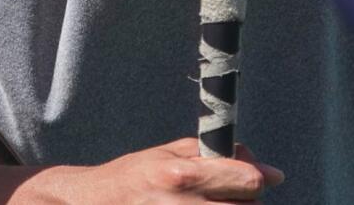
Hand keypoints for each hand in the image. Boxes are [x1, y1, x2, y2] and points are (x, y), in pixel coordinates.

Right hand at [33, 139, 283, 202]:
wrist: (92, 204)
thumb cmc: (133, 176)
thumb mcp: (168, 153)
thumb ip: (213, 155)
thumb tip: (260, 166)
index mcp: (180, 174)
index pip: (245, 179)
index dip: (259, 177)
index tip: (261, 178)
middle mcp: (182, 204)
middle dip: (245, 199)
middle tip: (228, 194)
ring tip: (208, 203)